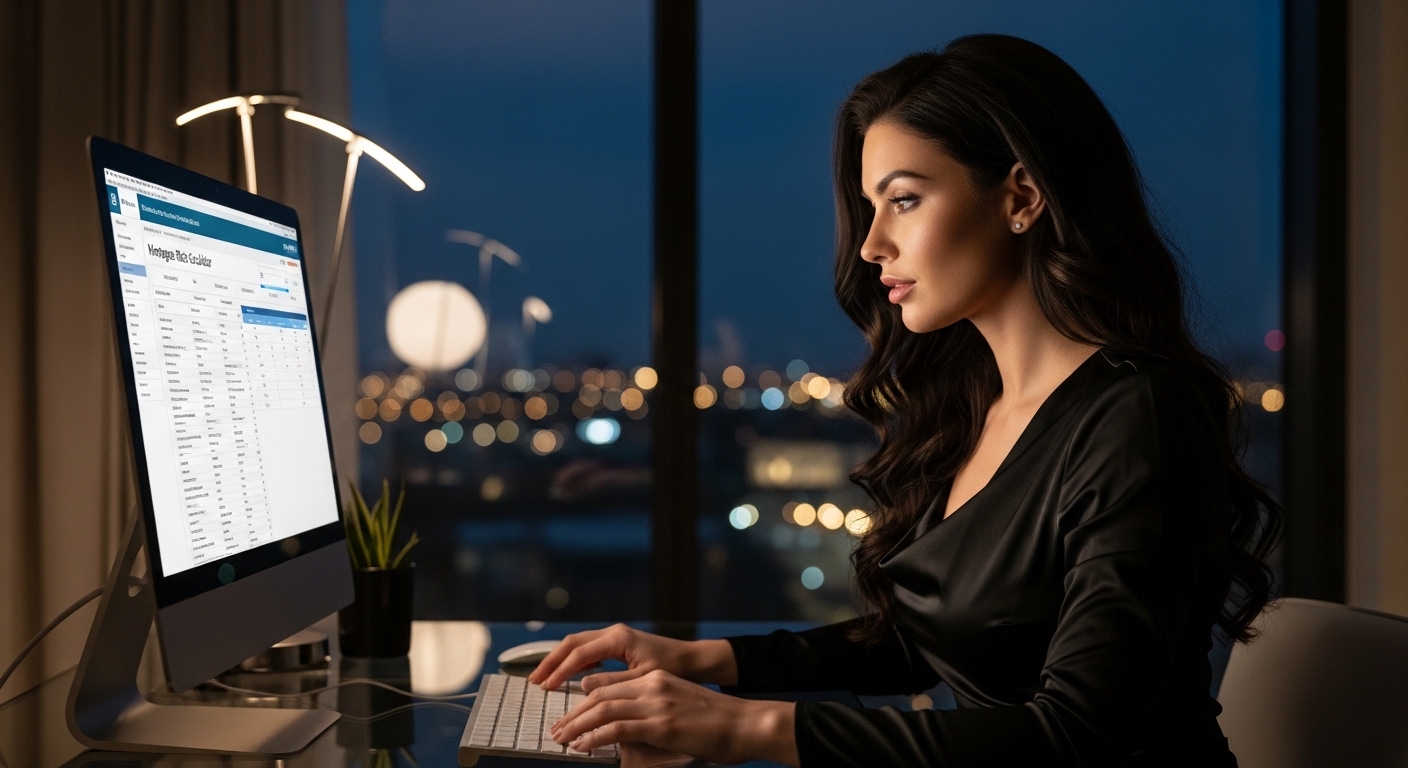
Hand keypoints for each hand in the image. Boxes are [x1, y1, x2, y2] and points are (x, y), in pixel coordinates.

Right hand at [529, 623, 736, 691]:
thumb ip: (613, 682)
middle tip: (534, 680)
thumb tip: (583, 685)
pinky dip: (573, 660)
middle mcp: (613, 632)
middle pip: (572, 643)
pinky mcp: (617, 643)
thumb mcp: (642, 679)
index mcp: (618, 638)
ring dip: (559, 660)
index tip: (545, 686)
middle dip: (551, 661)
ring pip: (577, 644)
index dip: (560, 670)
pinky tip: (567, 675)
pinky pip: (588, 649)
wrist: (693, 660)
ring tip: (543, 678)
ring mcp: (615, 636)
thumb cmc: (672, 668)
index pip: (579, 653)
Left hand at [549, 669, 797, 765]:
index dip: (583, 700)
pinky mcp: (661, 723)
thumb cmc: (717, 722)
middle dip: (573, 713)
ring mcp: (656, 702)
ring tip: (562, 739)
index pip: (608, 685)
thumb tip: (626, 728)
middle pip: (599, 694)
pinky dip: (594, 737)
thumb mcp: (678, 707)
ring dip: (576, 725)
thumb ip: (651, 710)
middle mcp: (652, 685)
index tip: (568, 715)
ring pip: (602, 709)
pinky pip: (617, 728)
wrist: (745, 724)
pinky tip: (582, 746)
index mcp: (656, 679)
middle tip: (556, 729)